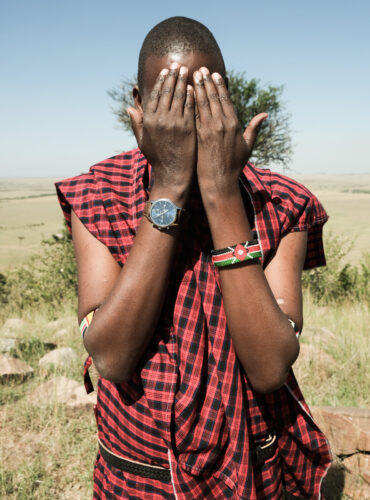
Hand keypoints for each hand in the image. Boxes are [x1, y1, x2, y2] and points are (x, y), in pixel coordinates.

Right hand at [127, 64, 195, 191]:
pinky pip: (190, 107)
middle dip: (173, 76)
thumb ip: (137, 124)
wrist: (173, 174)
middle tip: (178, 65)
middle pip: (168, 91)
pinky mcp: (188, 128)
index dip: (161, 81)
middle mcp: (161, 119)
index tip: (166, 71)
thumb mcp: (143, 142)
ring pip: (179, 96)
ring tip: (188, 71)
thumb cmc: (158, 159)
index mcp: (149, 121)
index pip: (155, 95)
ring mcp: (175, 123)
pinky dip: (191, 96)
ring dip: (183, 81)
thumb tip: (129, 109)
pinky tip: (194, 87)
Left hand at [193, 67, 266, 196]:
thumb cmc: (234, 166)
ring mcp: (209, 130)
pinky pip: (194, 115)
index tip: (215, 74)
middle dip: (206, 82)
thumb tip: (265, 114)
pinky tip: (185, 94)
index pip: (225, 100)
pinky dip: (190, 103)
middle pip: (213, 98)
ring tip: (192, 76)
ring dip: (197, 88)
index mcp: (234, 124)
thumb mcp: (248, 146)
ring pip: (202, 104)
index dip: (219, 86)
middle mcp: (221, 124)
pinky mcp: (198, 136)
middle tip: (200, 69)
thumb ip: (254, 128)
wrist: (219, 182)